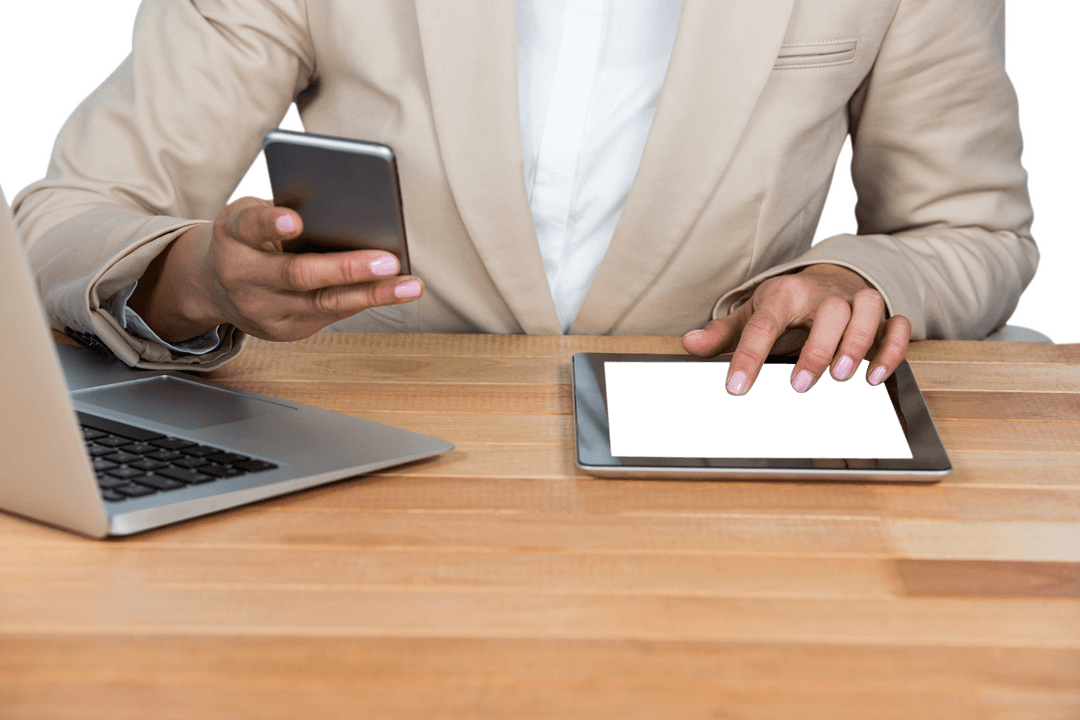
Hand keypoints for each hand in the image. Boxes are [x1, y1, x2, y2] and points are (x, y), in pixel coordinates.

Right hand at [129, 197, 422, 342]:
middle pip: (297, 274)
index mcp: (232, 236)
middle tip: (389, 260)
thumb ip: (284, 213)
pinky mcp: (281, 331)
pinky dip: (362, 301)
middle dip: (347, 268)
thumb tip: (350, 213)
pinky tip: (393, 292)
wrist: (210, 286)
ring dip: (372, 294)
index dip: (271, 223)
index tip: (296, 219)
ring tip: (409, 285)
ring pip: (322, 304)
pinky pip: (328, 316)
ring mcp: (261, 311)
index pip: (249, 226)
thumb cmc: (246, 238)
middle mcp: (241, 277)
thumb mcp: (250, 216)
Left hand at [682, 264, 910, 394]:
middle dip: (816, 350)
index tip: (736, 389)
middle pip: (828, 314)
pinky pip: (897, 325)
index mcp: (784, 295)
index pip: (764, 326)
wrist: (828, 276)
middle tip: (800, 387)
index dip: (748, 358)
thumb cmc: (787, 303)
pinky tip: (875, 377)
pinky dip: (892, 348)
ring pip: (868, 312)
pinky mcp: (882, 314)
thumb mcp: (752, 313)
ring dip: (859, 345)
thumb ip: (723, 333)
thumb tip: (689, 344)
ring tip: (844, 379)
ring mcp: (856, 302)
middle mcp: (823, 295)